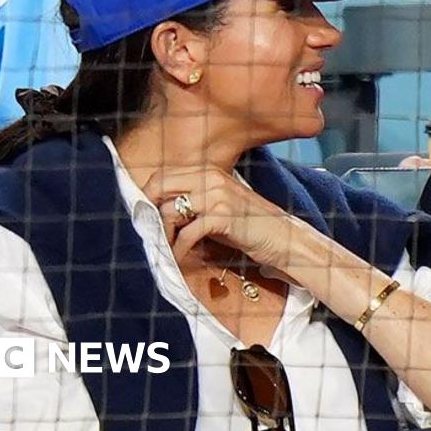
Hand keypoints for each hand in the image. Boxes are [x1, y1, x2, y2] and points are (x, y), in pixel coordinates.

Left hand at [145, 166, 312, 267]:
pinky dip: (179, 249)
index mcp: (210, 172)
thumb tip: (159, 212)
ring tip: (164, 249)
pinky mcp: (223, 216)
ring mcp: (217, 195)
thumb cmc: (251, 227)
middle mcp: (211, 178)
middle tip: (148, 232)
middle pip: (160, 186)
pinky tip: (180, 258)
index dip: (148, 195)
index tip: (144, 216)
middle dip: (148, 211)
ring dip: (163, 234)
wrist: (286, 240)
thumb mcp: (221, 206)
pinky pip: (187, 233)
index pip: (164, 175)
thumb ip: (195, 203)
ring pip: (169, 210)